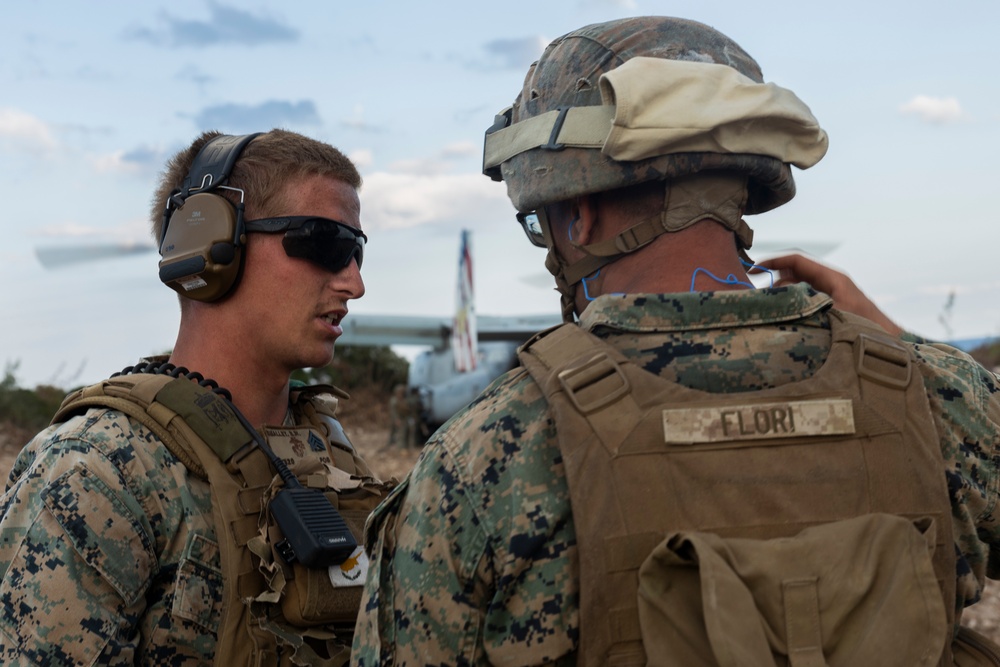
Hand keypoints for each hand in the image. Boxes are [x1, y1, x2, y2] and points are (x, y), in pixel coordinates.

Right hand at [757, 254, 902, 335]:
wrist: (890, 346)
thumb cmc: (866, 328)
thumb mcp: (831, 312)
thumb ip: (805, 301)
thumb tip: (778, 291)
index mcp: (832, 278)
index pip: (796, 261)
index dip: (773, 262)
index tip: (753, 269)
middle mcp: (830, 284)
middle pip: (794, 274)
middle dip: (773, 279)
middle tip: (754, 291)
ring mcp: (829, 297)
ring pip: (798, 289)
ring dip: (781, 295)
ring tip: (765, 306)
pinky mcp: (829, 310)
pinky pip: (804, 302)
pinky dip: (791, 305)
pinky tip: (782, 317)